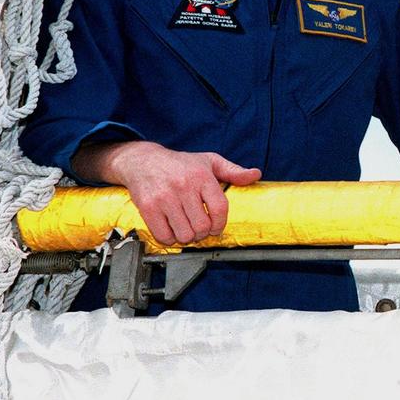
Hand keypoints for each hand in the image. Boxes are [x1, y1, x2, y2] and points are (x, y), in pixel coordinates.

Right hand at [71, 141, 260, 244]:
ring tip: (186, 228)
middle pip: (202, 226)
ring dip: (187, 237)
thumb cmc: (180, 163)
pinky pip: (163, 235)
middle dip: (203, 232)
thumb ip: (233, 171)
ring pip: (184, 234)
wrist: (143, 161)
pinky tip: (172, 230)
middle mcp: (184, 187)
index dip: (220, 224)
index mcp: (202, 176)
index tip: (217, 228)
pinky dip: (169, 239)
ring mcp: (165, 198)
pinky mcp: (148, 207)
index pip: (219, 209)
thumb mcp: (209, 161)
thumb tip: (255, 174)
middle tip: (200, 228)